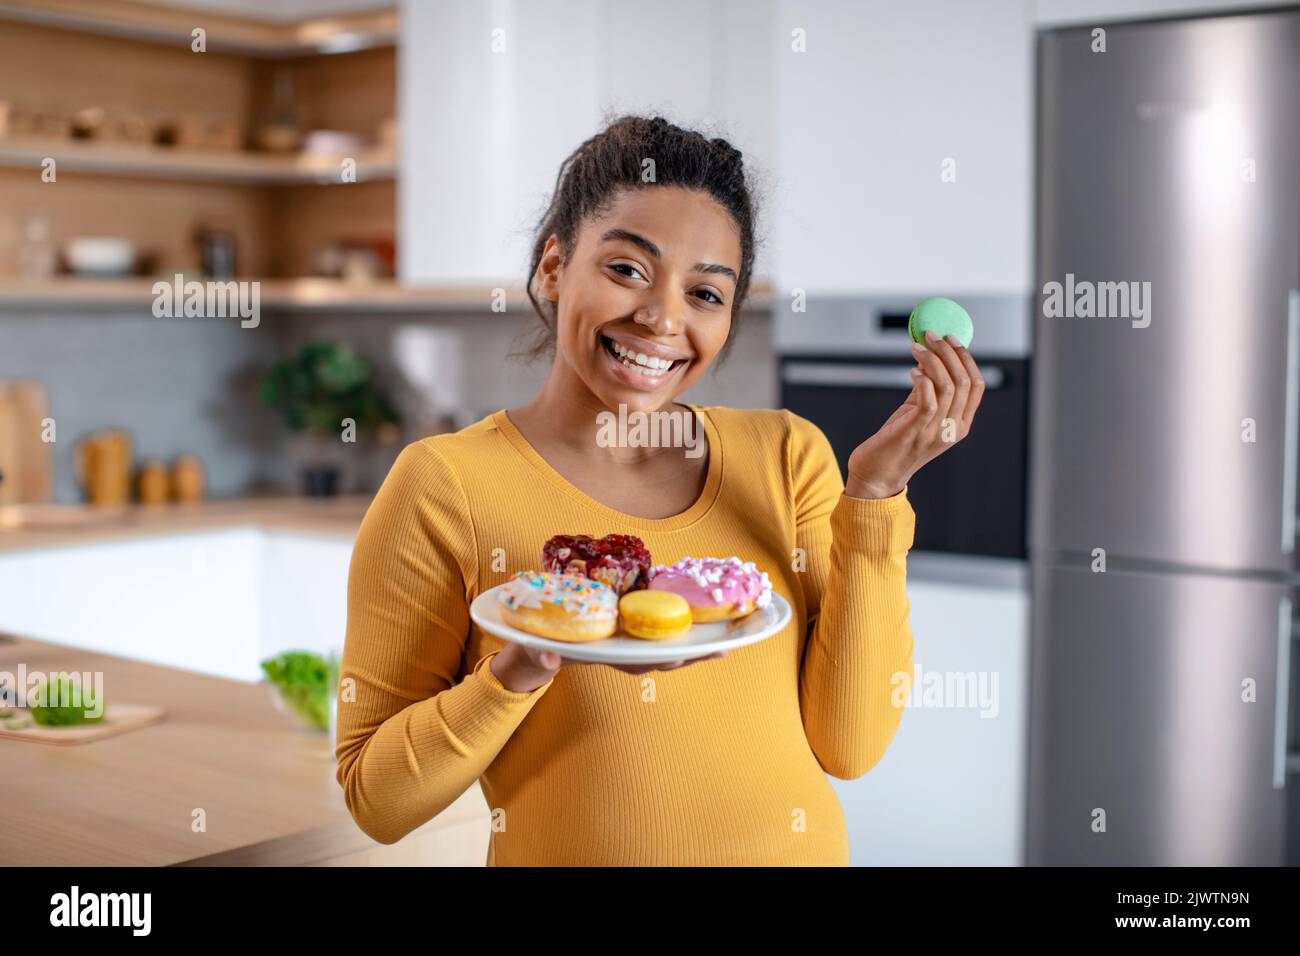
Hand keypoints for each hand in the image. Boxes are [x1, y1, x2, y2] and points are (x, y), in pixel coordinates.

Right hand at [490, 641, 727, 690]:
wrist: (527, 653)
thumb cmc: (529, 652)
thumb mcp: (529, 653)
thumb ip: (536, 656)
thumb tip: (547, 658)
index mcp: (600, 656)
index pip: (638, 661)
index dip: (666, 658)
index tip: (689, 657)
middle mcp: (617, 653)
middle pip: (662, 657)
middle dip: (691, 653)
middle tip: (724, 647)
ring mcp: (623, 643)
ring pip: (665, 646)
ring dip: (694, 642)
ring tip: (727, 636)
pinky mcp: (625, 626)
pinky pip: (657, 628)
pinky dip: (680, 623)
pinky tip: (702, 615)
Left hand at [844, 330, 985, 498]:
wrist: (877, 476)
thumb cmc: (896, 442)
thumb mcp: (919, 413)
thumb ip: (929, 390)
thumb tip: (929, 355)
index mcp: (960, 425)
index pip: (977, 386)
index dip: (967, 359)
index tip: (952, 338)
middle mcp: (953, 429)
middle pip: (965, 381)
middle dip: (949, 352)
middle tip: (932, 335)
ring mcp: (935, 432)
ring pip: (948, 386)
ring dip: (933, 360)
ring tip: (917, 348)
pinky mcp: (915, 432)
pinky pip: (928, 400)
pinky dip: (923, 379)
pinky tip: (913, 370)